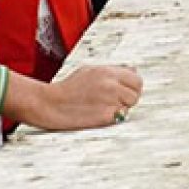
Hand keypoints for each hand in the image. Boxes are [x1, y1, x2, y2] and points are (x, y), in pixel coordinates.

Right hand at [16, 65, 142, 130]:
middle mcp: (111, 85)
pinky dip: (113, 118)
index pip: (136, 79)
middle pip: (136, 94)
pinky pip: (120, 118)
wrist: (52, 104)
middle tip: (114, 102)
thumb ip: (113, 70)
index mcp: (107, 71)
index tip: (124, 91)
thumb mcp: (89, 71)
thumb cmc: (69, 88)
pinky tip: (99, 114)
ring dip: (121, 109)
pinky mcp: (106, 116)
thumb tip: (133, 70)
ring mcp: (110, 101)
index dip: (132, 87)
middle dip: (128, 99)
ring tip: (104, 107)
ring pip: (129, 107)